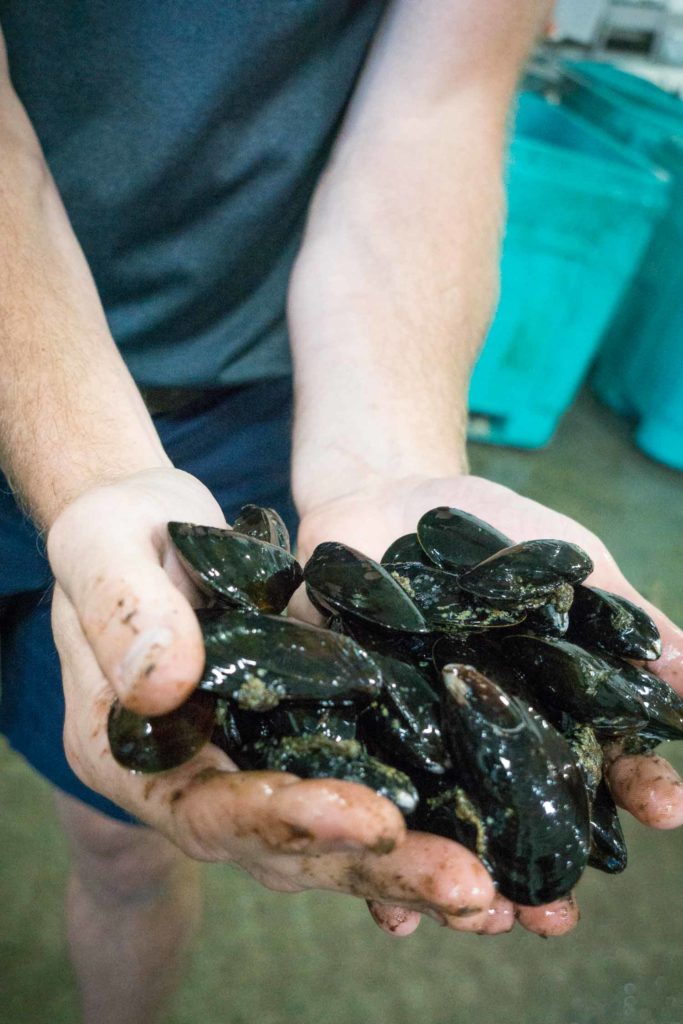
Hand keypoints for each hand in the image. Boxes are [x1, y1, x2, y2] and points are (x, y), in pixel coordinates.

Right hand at [47, 468, 493, 926]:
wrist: (142, 526)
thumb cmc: (113, 532)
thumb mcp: (102, 549)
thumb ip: (125, 613)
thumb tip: (165, 683)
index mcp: (135, 756)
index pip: (210, 810)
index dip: (288, 821)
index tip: (373, 820)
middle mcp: (195, 784)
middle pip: (286, 849)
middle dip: (377, 867)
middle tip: (470, 887)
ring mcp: (249, 770)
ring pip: (331, 840)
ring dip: (410, 867)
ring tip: (494, 893)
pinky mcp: (297, 743)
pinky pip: (356, 792)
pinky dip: (418, 824)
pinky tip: (485, 845)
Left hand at [296, 472, 682, 936]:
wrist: (388, 492)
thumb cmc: (492, 526)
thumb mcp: (565, 558)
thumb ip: (624, 612)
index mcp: (548, 706)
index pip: (604, 758)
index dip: (638, 783)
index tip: (667, 807)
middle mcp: (485, 737)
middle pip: (522, 818)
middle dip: (542, 871)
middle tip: (556, 919)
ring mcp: (416, 738)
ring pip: (441, 822)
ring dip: (457, 876)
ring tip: (475, 920)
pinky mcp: (345, 726)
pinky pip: (353, 788)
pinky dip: (364, 834)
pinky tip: (376, 892)